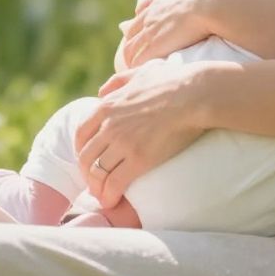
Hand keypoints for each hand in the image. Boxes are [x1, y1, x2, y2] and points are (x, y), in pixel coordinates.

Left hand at [74, 61, 210, 208]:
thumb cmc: (171, 82)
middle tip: (94, 184)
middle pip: (85, 156)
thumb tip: (101, 92)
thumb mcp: (138, 73)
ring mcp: (122, 143)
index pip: (81, 134)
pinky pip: (115, 183)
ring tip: (102, 197)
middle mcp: (109, 126)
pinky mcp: (138, 159)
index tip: (88, 160)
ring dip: (97, 188)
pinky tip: (111, 202)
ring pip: (98, 172)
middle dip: (87, 173)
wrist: (194, 95)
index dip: (81, 150)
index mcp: (106, 106)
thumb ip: (117, 82)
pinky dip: (109, 195)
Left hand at [118, 0, 220, 66]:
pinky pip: (138, 59)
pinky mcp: (154, 45)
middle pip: (131, 32)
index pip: (141, 15)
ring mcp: (150, 30)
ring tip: (134, 70)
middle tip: (133, 57)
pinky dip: (136, 66)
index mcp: (159, 0)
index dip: (140, 27)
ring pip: (130, 47)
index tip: (142, 37)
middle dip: (131, 44)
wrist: (209, 2)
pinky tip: (140, 74)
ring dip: (130, 58)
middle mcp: (150, 15)